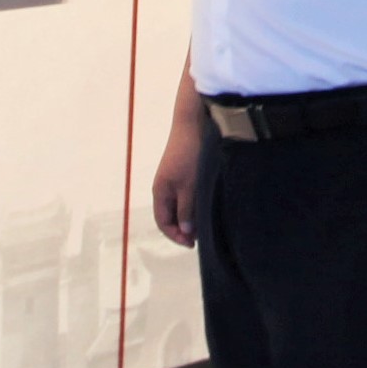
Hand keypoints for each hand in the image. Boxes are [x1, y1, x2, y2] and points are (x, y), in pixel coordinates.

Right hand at [150, 114, 202, 248]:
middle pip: (170, 215)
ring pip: (179, 204)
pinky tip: (206, 204)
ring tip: (205, 222)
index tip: (193, 244)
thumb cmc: (190, 155)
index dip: (176, 236)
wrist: (193, 124)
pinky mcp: (183, 170)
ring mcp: (173, 178)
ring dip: (189, 216)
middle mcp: (164, 187)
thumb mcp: (189, 186)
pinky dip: (193, 203)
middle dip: (183, 228)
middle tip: (200, 236)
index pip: (163, 222)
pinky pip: (185, 194)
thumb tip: (186, 231)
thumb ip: (186, 209)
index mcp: (160, 192)